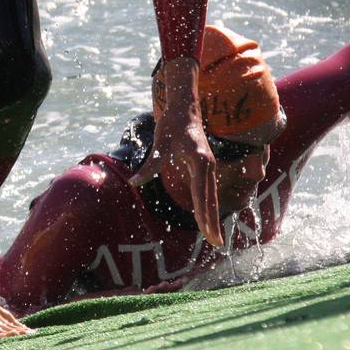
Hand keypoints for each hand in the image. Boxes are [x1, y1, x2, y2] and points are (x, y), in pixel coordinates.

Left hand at [128, 56, 221, 246]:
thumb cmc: (171, 124)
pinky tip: (208, 215)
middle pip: (211, 199)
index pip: (202, 196)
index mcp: (200, 163)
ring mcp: (209, 165)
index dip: (204, 217)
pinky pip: (208, 189)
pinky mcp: (206, 164)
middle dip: (212, 222)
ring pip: (211, 195)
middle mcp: (208, 165)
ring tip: (214, 235)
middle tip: (216, 243)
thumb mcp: (159, 145)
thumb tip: (133, 182)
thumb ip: (149, 165)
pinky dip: (209, 203)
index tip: (207, 234)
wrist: (184, 106)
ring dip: (212, 215)